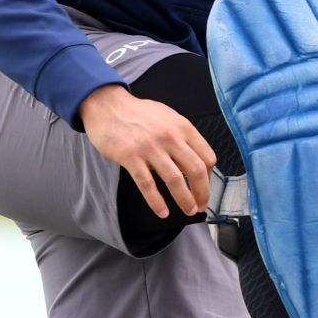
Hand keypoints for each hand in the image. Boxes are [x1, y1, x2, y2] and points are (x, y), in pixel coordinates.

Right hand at [79, 84, 215, 218]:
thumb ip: (182, 137)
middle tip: (200, 205)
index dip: (209, 177)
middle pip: (195, 170)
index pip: (206, 157)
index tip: (204, 188)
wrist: (107, 105)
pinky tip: (162, 212)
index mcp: (182, 127)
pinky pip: (147, 184)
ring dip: (184, 200)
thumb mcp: (167, 117)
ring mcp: (150, 147)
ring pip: (175, 180)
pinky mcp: (131, 157)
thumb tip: (193, 161)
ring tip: (187, 210)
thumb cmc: (138, 113)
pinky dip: (156, 202)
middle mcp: (170, 137)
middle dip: (202, 192)